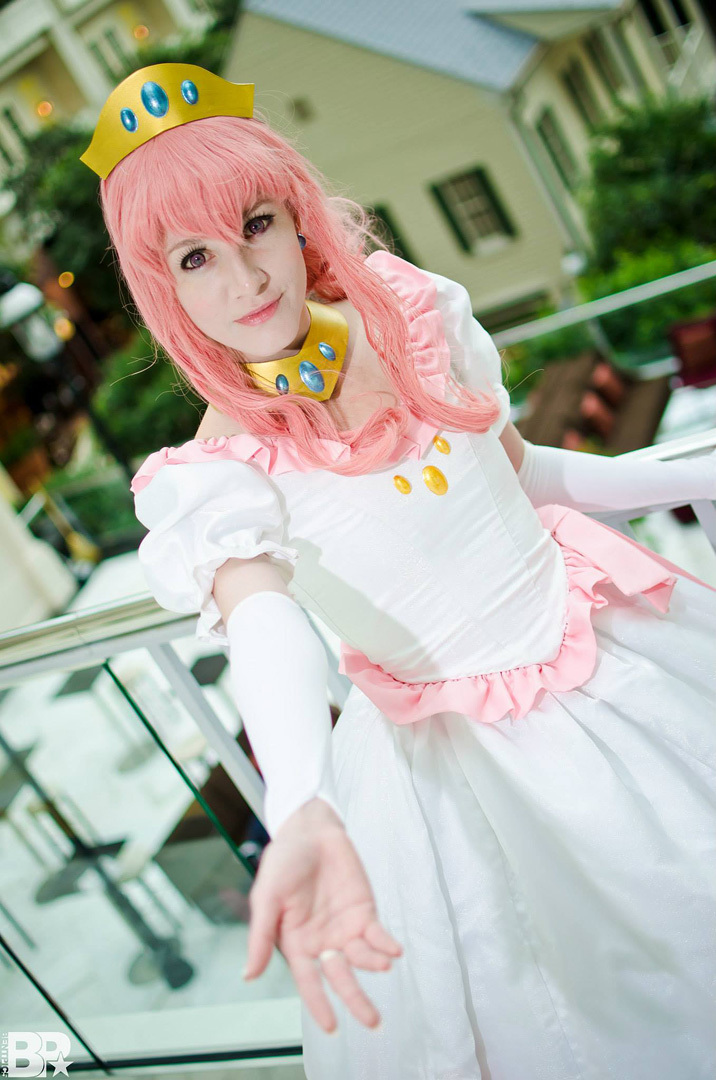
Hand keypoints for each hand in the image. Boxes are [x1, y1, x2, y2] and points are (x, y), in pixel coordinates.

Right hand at [242, 797, 402, 1032]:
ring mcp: (345, 928)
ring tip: (382, 965)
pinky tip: (393, 950)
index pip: (308, 981)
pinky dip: (385, 944)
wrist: (309, 830)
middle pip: (340, 978)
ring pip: (362, 958)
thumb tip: (248, 976)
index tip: (330, 1028)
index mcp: (296, 943)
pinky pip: (377, 935)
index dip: (318, 1004)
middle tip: (373, 1022)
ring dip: (373, 965)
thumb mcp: (266, 896)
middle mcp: (322, 942)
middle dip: (356, 1000)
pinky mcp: (364, 911)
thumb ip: (261, 935)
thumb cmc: (283, 861)